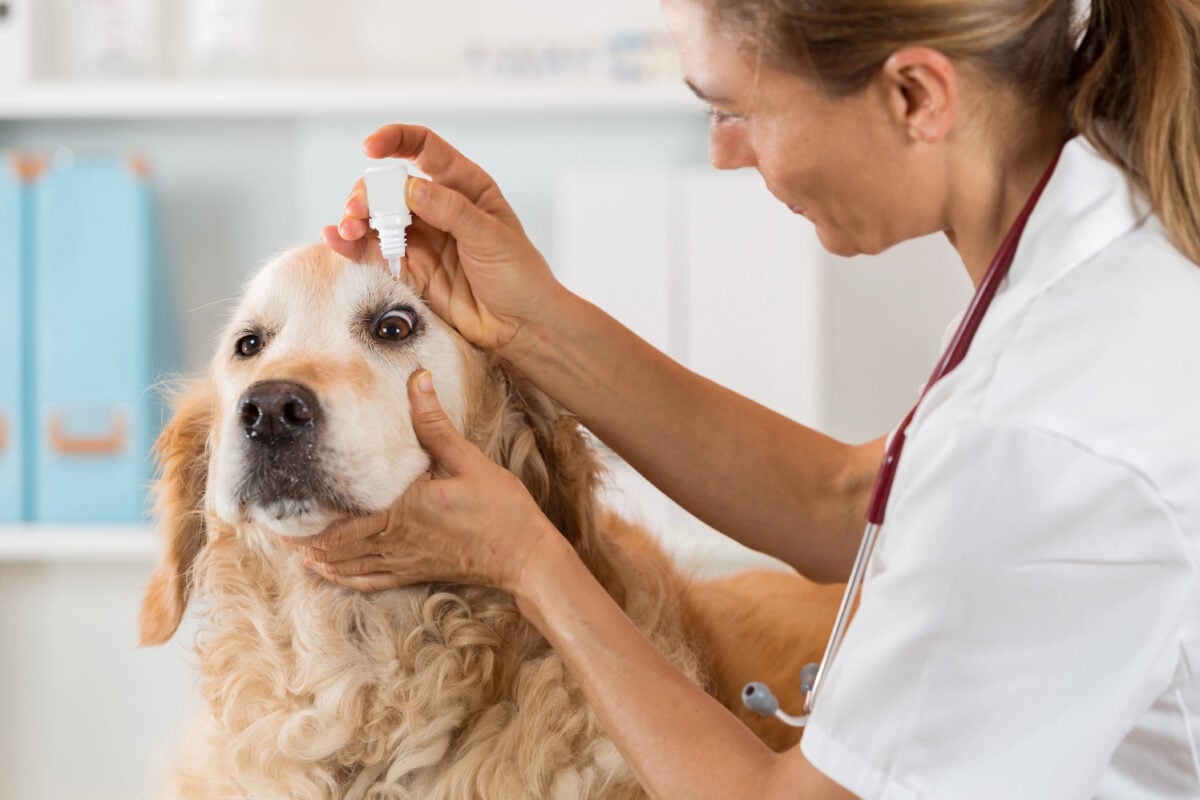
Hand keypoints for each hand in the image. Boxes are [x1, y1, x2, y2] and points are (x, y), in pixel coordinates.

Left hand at [281, 369, 561, 594]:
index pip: (337, 523)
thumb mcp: (467, 460)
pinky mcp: (413, 573)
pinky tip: (325, 569)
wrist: (524, 556)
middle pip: (329, 548)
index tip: (275, 505)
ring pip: (342, 567)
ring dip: (312, 557)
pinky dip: (339, 576)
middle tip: (267, 523)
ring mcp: (402, 563)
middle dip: (296, 538)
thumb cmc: (500, 510)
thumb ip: (434, 423)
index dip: (301, 519)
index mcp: (401, 512)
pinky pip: (366, 580)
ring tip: (287, 543)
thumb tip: (416, 379)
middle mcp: (394, 542)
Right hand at [323, 124, 566, 353]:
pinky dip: (352, 246)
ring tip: (349, 229)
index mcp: (465, 186)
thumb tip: (410, 188)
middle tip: (360, 210)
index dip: (396, 141)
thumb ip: (451, 210)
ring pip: (377, 218)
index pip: (424, 149)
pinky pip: (375, 252)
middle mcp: (438, 207)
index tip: (370, 147)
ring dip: (357, 219)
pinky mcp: (411, 269)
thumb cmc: (520, 275)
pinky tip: (336, 239)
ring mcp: (423, 238)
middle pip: (390, 186)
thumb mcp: (491, 236)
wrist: (522, 326)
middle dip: (369, 192)